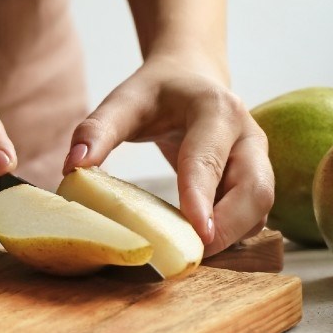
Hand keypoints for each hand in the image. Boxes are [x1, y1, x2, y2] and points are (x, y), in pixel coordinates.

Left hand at [63, 54, 273, 255]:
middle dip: (228, 228)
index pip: (209, 159)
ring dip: (231, 237)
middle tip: (190, 255)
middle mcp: (249, 136)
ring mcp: (258, 160)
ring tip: (189, 253)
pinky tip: (197, 243)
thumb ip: (97, 130)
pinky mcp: (256, 180)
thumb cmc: (156, 93)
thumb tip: (72, 166)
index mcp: (217, 110)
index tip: (197, 232)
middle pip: (256, 190)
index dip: (202, 196)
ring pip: (260, 209)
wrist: (190, 77)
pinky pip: (253, 216)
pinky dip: (231, 235)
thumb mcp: (124, 102)